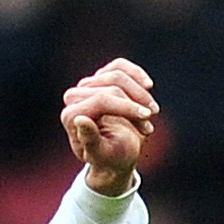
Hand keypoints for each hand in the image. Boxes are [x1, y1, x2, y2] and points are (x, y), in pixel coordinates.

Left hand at [62, 59, 156, 195]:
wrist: (116, 156)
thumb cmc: (110, 158)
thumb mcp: (102, 154)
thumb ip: (90, 139)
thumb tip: (80, 119)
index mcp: (71, 116)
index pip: (102, 100)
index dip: (127, 107)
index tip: (148, 117)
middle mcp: (74, 97)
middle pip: (112, 87)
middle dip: (135, 104)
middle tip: (150, 124)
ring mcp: (87, 85)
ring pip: (118, 75)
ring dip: (140, 94)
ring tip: (152, 113)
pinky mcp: (100, 77)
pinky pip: (119, 65)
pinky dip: (136, 74)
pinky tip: (148, 86)